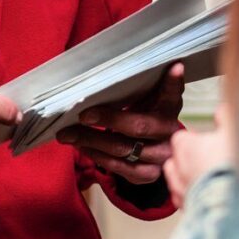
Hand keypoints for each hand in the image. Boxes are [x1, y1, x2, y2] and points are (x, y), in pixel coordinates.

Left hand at [56, 63, 184, 184]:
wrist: (156, 149)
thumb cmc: (146, 115)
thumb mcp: (150, 97)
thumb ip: (151, 83)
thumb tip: (166, 63)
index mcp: (170, 110)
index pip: (170, 94)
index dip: (170, 82)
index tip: (170, 67)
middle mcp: (170, 135)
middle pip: (137, 127)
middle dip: (107, 119)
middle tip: (81, 115)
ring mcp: (159, 158)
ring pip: (122, 150)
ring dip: (90, 141)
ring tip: (67, 134)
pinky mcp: (147, 176)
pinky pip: (118, 168)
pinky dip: (96, 156)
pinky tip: (81, 146)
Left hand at [163, 104, 235, 208]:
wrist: (237, 207)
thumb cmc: (234, 166)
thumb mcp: (236, 131)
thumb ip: (227, 117)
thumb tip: (221, 111)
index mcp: (186, 148)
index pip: (181, 139)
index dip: (195, 140)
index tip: (209, 141)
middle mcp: (178, 172)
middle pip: (177, 161)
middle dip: (190, 161)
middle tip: (212, 160)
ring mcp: (183, 195)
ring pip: (180, 185)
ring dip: (193, 181)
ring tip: (214, 181)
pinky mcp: (191, 215)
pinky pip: (189, 205)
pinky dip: (198, 201)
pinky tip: (215, 199)